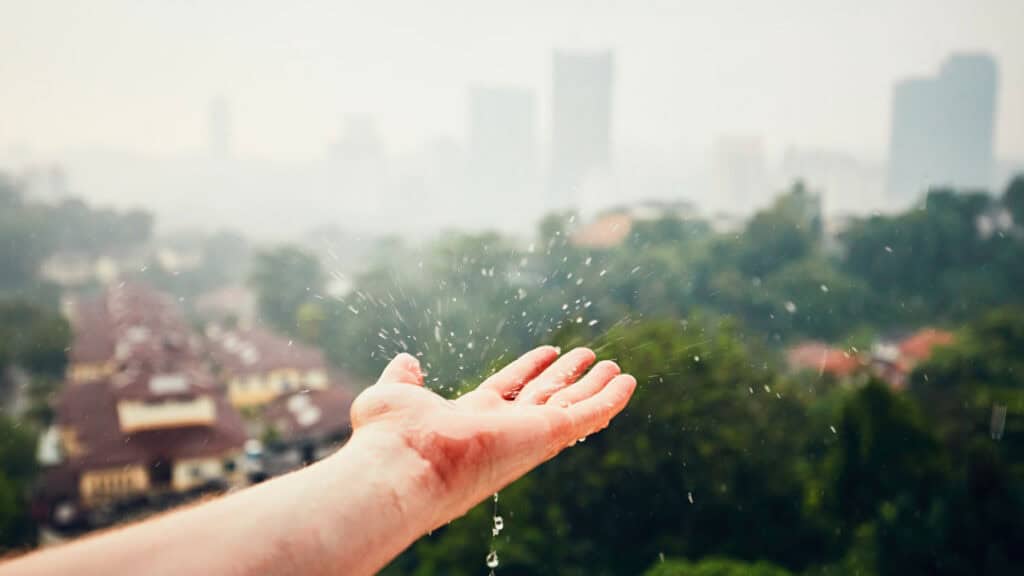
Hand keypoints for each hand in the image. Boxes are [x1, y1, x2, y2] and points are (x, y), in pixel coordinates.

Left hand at [347, 346, 635, 528]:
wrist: (403, 464)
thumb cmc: (390, 438)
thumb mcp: (393, 395)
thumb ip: (403, 378)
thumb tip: (407, 361)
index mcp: (471, 419)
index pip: (507, 389)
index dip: (528, 369)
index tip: (547, 352)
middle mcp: (503, 429)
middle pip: (543, 397)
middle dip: (564, 377)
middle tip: (585, 357)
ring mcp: (527, 434)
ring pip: (569, 405)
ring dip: (592, 386)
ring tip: (611, 366)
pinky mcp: (548, 435)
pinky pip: (587, 415)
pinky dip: (609, 399)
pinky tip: (626, 382)